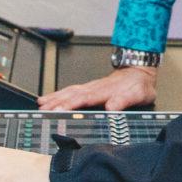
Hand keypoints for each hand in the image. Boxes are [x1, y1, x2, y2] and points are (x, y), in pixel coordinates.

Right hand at [40, 64, 157, 110]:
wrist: (140, 72)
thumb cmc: (139, 85)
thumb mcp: (138, 94)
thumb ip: (125, 100)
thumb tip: (112, 107)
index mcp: (105, 91)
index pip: (84, 98)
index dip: (70, 104)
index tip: (58, 109)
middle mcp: (95, 88)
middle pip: (72, 95)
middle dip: (56, 102)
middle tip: (43, 110)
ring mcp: (90, 87)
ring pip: (69, 92)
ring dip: (54, 98)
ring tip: (41, 105)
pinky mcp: (89, 89)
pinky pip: (70, 91)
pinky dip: (58, 94)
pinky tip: (49, 98)